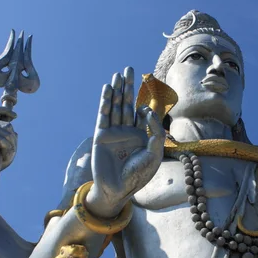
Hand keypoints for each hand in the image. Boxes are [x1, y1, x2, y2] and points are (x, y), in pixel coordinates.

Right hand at [0, 106, 17, 179]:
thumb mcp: (7, 151)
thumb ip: (12, 141)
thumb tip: (14, 132)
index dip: (6, 111)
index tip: (15, 116)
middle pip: (9, 126)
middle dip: (12, 140)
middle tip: (6, 153)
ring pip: (9, 132)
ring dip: (10, 146)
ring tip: (2, 155)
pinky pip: (4, 139)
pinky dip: (6, 148)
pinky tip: (0, 155)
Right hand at [86, 67, 164, 217]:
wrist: (118, 189)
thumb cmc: (138, 175)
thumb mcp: (154, 154)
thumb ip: (156, 133)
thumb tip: (147, 112)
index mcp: (142, 136)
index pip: (143, 113)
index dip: (145, 108)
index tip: (145, 112)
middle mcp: (127, 131)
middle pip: (128, 103)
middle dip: (129, 86)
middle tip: (129, 68)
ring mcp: (114, 132)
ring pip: (116, 106)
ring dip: (117, 90)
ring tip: (118, 73)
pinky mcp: (102, 135)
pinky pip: (104, 115)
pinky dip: (106, 101)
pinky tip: (108, 88)